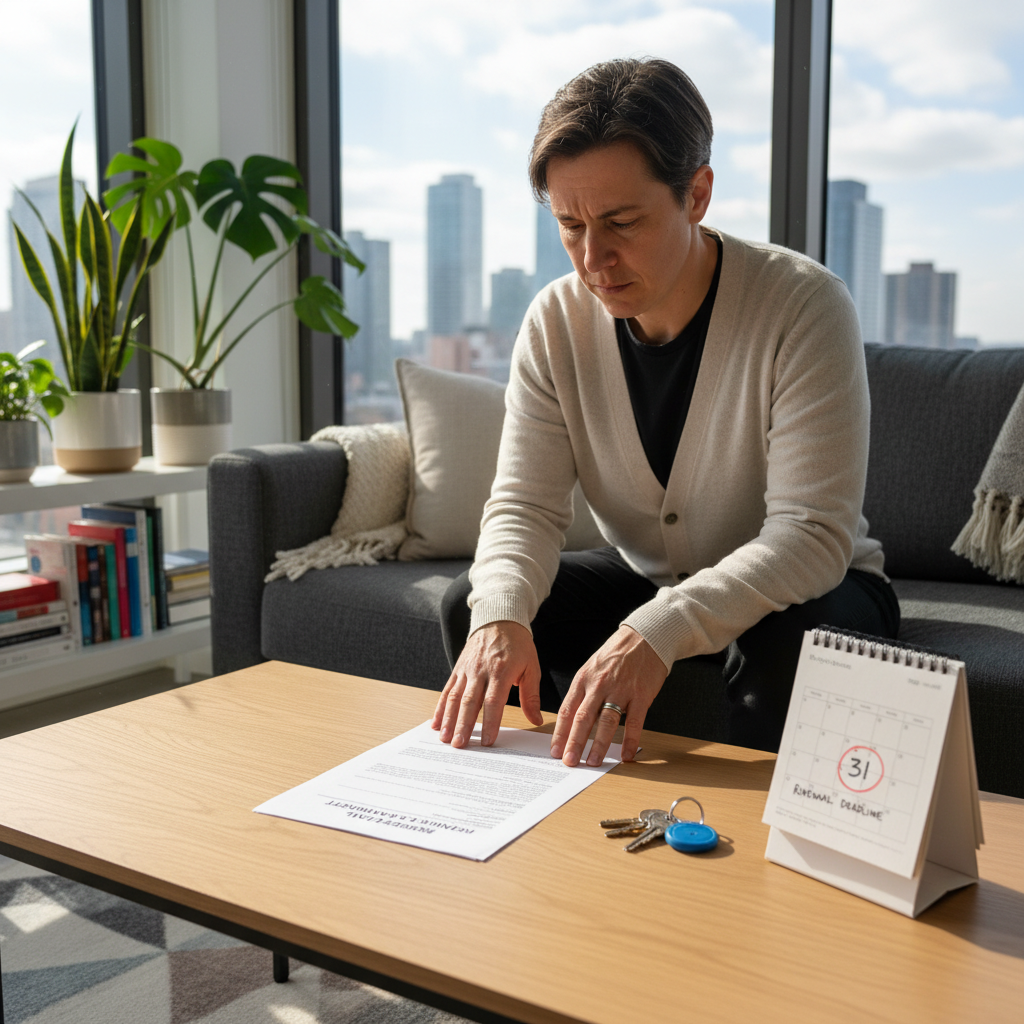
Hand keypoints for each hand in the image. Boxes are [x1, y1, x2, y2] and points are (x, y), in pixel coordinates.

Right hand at [432, 621, 542, 747]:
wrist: (499, 619)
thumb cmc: (518, 645)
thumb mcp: (531, 667)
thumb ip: (531, 695)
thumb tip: (535, 720)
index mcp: (501, 671)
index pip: (493, 701)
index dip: (490, 722)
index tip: (488, 741)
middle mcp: (481, 670)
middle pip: (470, 701)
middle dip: (464, 725)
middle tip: (460, 745)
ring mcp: (467, 669)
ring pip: (455, 697)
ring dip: (449, 719)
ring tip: (446, 738)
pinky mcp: (458, 669)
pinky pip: (448, 690)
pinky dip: (440, 707)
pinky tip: (436, 723)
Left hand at [550, 625, 667, 766]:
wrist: (644, 637)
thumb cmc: (616, 654)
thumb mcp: (592, 668)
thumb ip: (584, 693)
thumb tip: (575, 722)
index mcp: (584, 678)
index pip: (567, 709)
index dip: (560, 733)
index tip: (555, 750)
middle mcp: (599, 684)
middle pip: (583, 718)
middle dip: (574, 742)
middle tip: (569, 761)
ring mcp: (621, 690)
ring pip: (607, 722)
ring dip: (599, 745)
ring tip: (592, 762)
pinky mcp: (641, 695)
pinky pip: (635, 722)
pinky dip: (630, 740)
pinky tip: (627, 754)